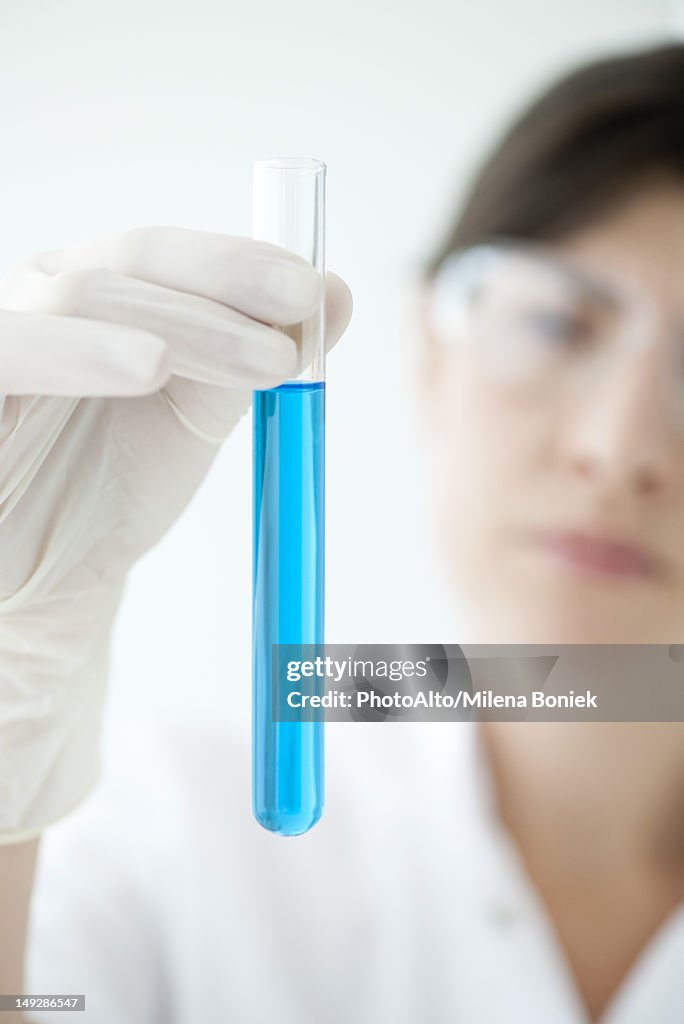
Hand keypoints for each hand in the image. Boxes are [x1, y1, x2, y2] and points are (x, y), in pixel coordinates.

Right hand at [0, 226, 352, 839]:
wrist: (46, 578)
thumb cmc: (109, 490)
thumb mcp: (194, 419)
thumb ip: (251, 357)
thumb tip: (334, 296)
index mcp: (97, 293)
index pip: (164, 253)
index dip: (240, 262)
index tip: (314, 293)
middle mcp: (41, 298)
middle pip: (129, 261)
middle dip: (224, 290)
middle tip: (299, 328)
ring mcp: (2, 335)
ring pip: (82, 295)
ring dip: (181, 322)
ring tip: (258, 359)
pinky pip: (11, 352)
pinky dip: (80, 351)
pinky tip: (148, 363)